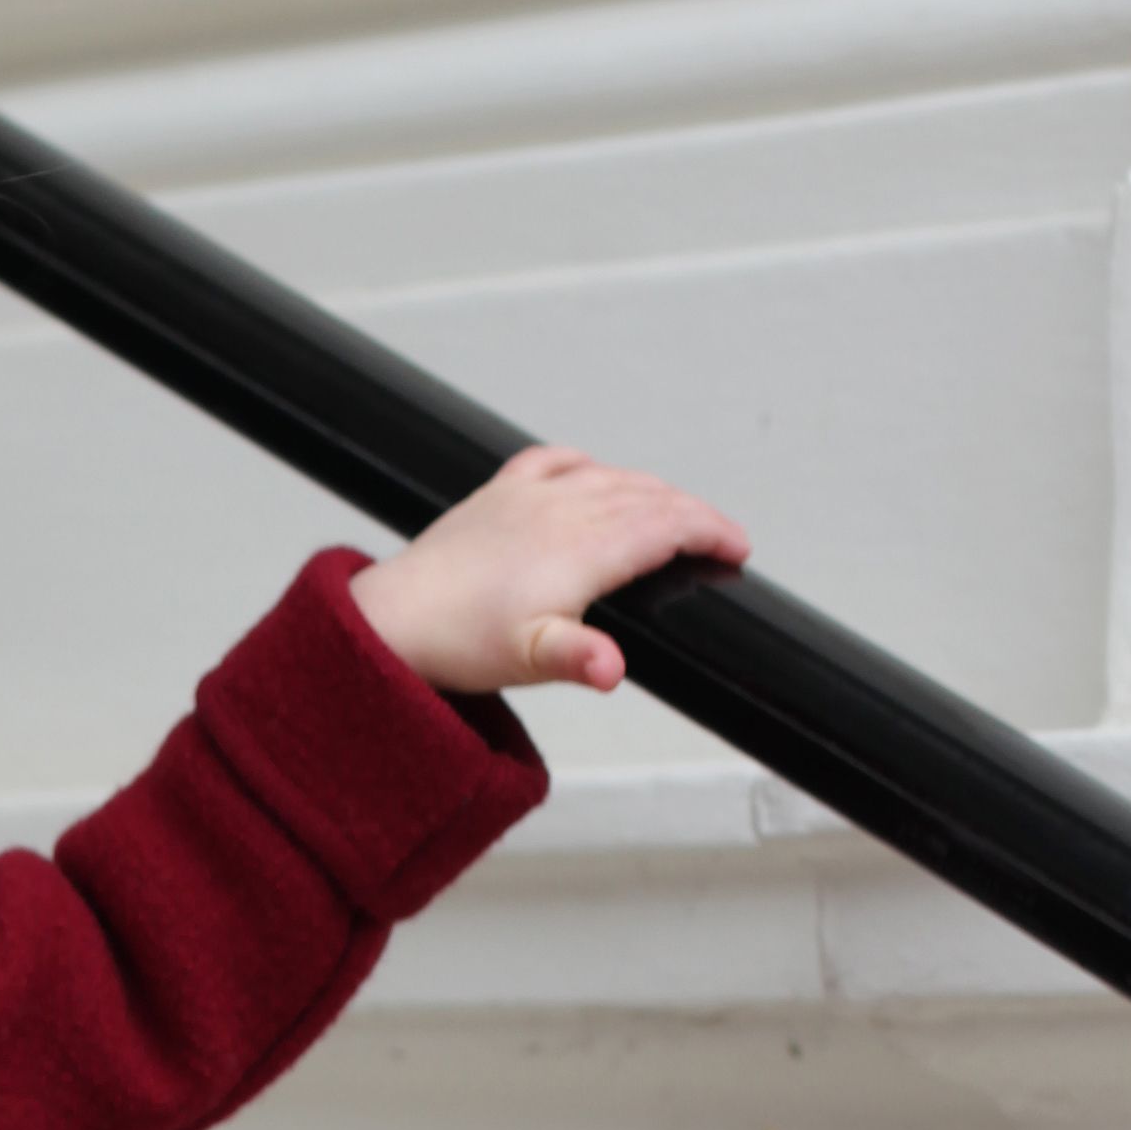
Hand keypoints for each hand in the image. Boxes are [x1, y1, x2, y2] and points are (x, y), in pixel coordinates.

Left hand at [353, 446, 749, 697]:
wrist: (393, 620)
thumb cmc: (457, 642)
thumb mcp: (528, 660)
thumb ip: (579, 658)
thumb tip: (612, 669)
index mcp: (579, 550)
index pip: (666, 527)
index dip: (711, 532)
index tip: (738, 548)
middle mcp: (561, 511)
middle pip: (649, 497)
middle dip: (692, 514)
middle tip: (718, 537)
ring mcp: (530, 497)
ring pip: (610, 477)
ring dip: (651, 490)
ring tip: (673, 512)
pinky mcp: (499, 492)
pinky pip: (556, 460)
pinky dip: (589, 465)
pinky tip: (595, 473)